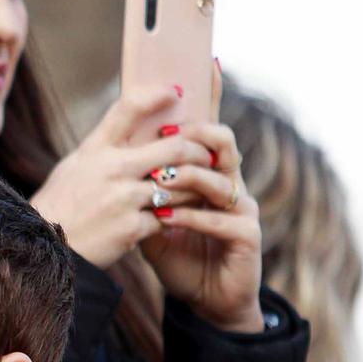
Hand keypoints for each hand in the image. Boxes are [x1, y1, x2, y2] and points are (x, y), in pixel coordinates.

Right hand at [31, 88, 215, 268]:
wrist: (43, 249)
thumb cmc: (60, 205)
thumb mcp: (74, 166)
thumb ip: (104, 147)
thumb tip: (130, 124)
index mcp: (95, 149)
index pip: (129, 107)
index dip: (157, 94)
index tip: (177, 90)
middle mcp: (111, 168)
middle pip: (174, 147)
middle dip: (198, 150)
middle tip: (207, 154)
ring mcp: (123, 198)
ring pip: (180, 185)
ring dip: (194, 188)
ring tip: (202, 189)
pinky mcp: (131, 228)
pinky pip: (169, 218)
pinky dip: (176, 218)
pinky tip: (180, 220)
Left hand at [138, 62, 264, 333]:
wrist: (205, 300)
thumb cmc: (180, 253)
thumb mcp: (153, 215)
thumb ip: (142, 185)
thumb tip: (114, 152)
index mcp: (210, 172)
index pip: (209, 127)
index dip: (212, 95)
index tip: (206, 61)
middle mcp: (231, 183)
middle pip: (223, 144)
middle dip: (197, 136)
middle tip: (169, 134)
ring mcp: (242, 209)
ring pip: (221, 180)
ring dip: (187, 178)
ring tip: (159, 182)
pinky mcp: (248, 237)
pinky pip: (221, 220)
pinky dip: (192, 217)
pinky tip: (168, 219)